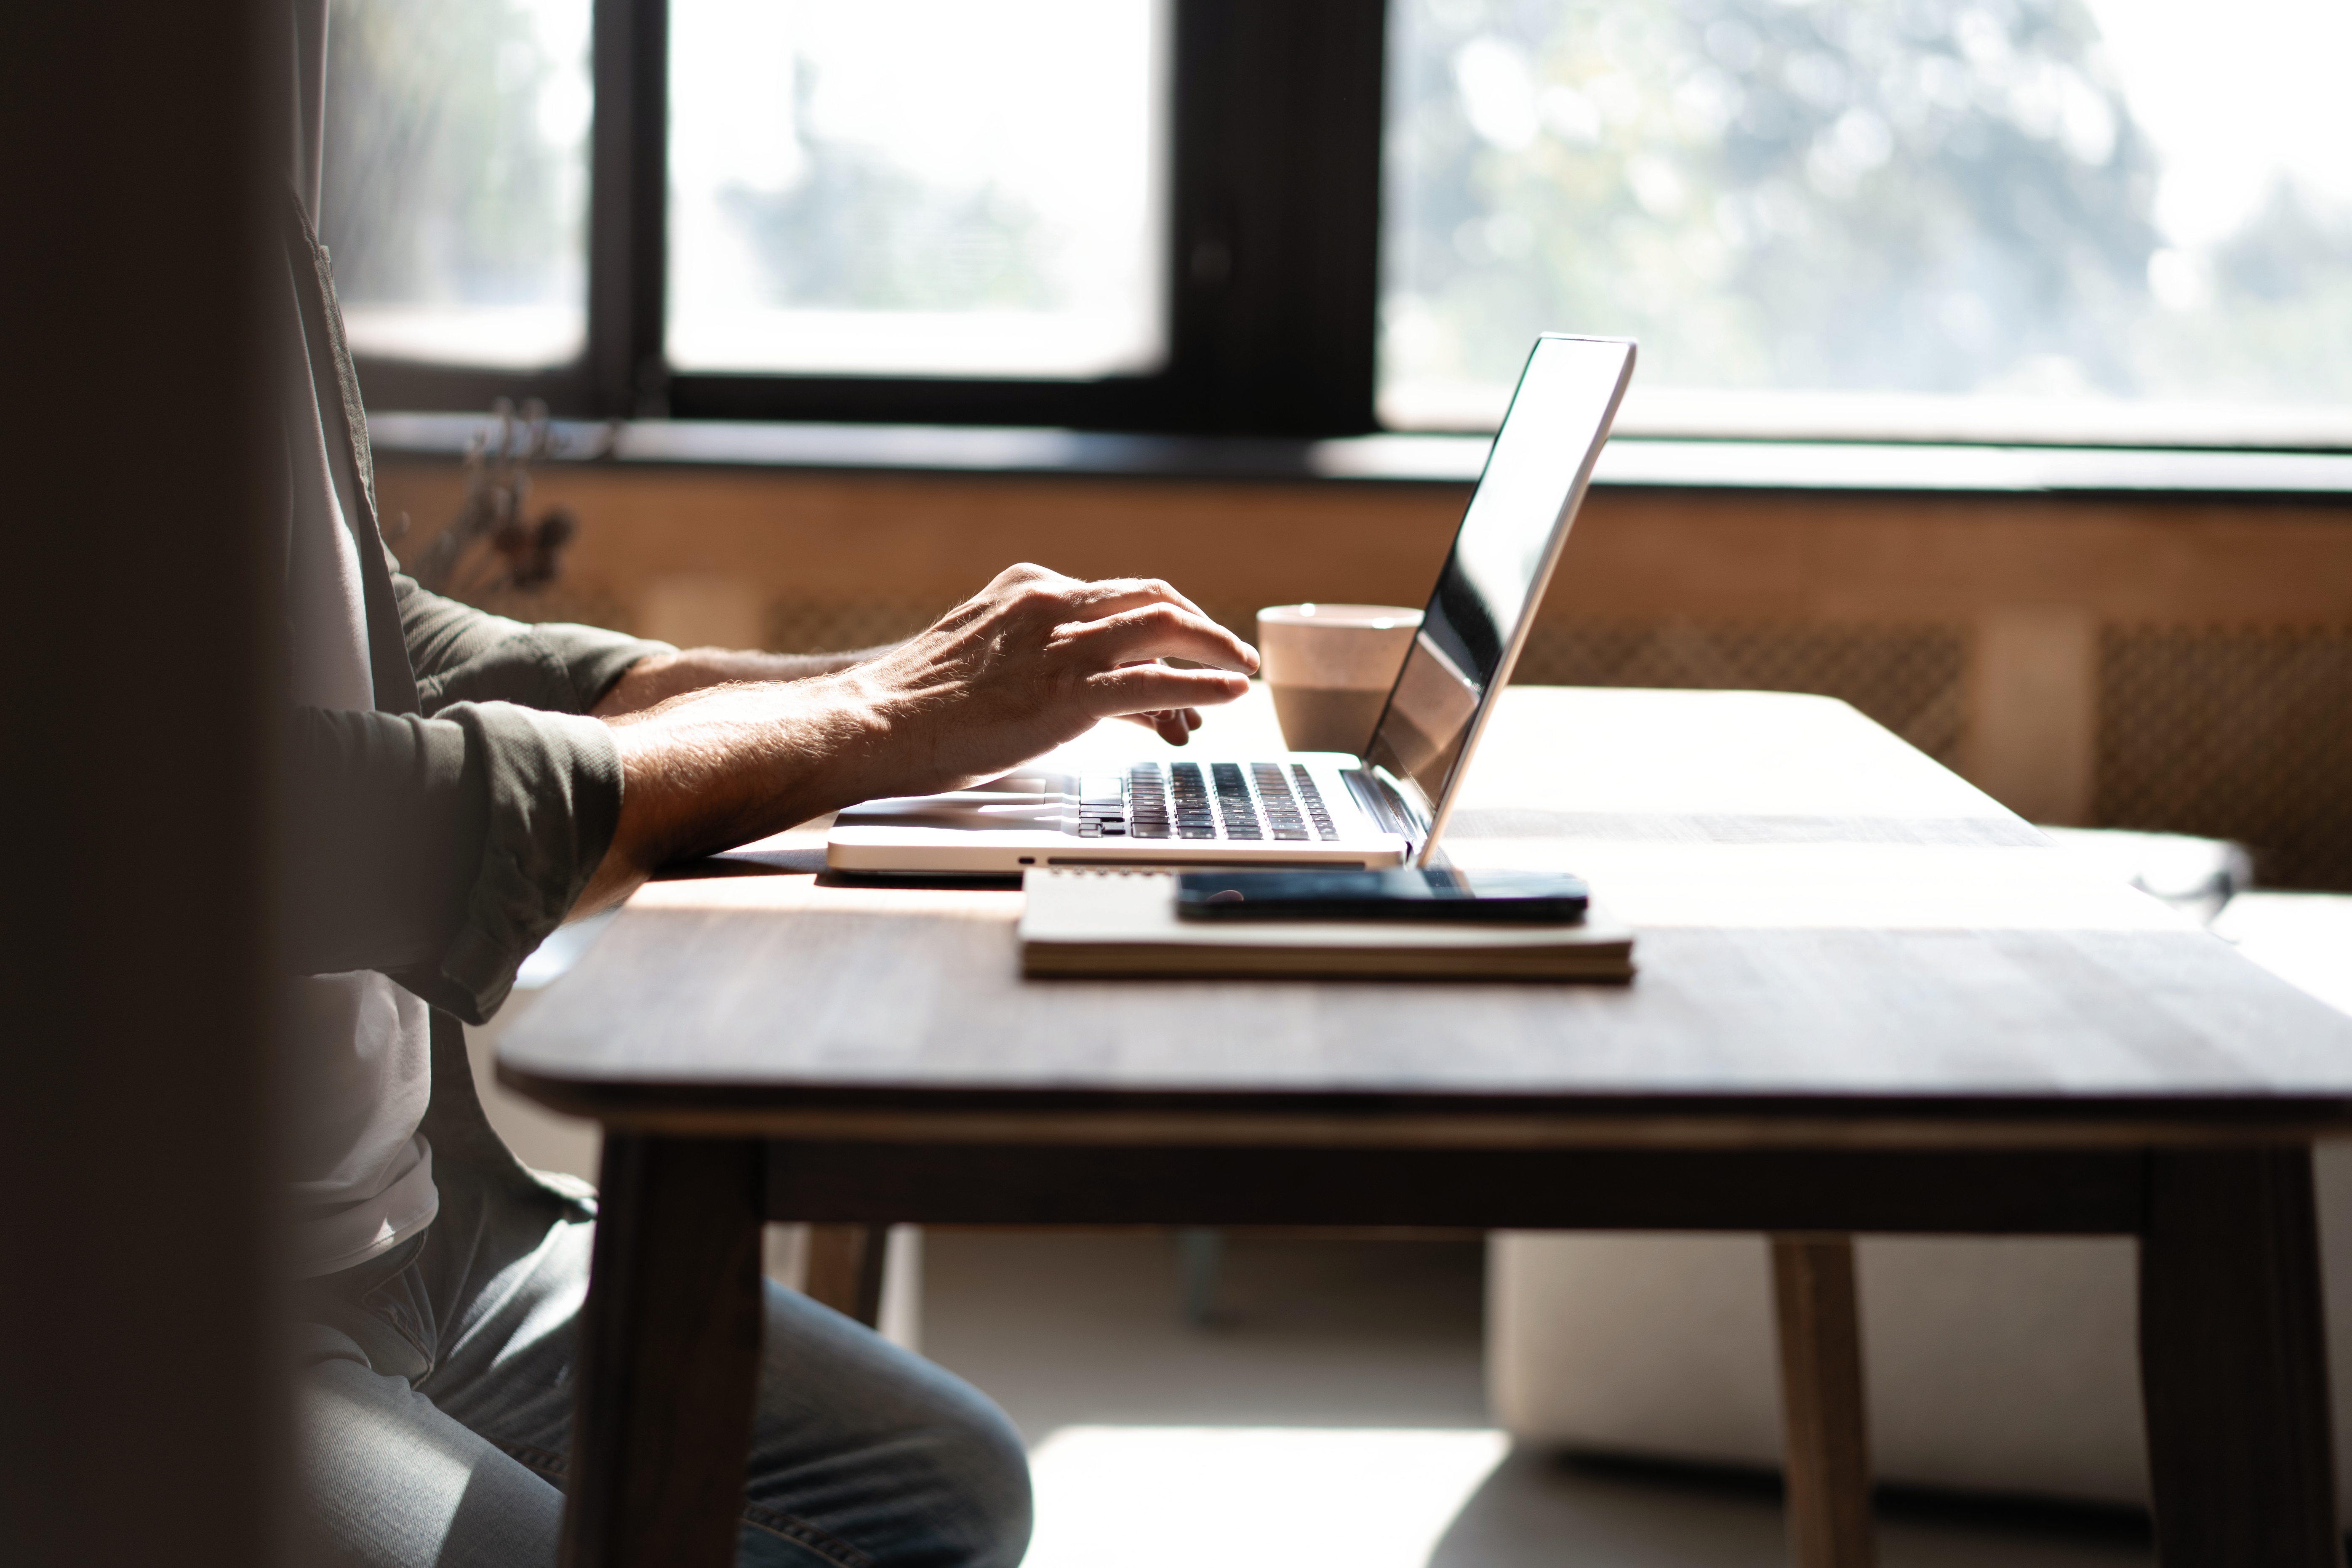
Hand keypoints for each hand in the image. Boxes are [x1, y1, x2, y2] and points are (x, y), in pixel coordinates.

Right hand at [830, 563, 1255, 797]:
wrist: (871, 724)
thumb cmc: (918, 707)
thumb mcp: (986, 660)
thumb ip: (1036, 660)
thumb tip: (1086, 692)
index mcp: (1030, 589)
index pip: (1117, 598)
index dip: (1160, 627)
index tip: (1178, 667)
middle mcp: (1051, 603)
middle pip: (1153, 598)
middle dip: (1199, 628)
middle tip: (1230, 658)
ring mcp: (1059, 645)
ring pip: (1164, 627)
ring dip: (1215, 648)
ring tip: (1243, 671)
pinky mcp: (1065, 692)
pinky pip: (1153, 680)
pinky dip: (1201, 685)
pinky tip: (1230, 694)